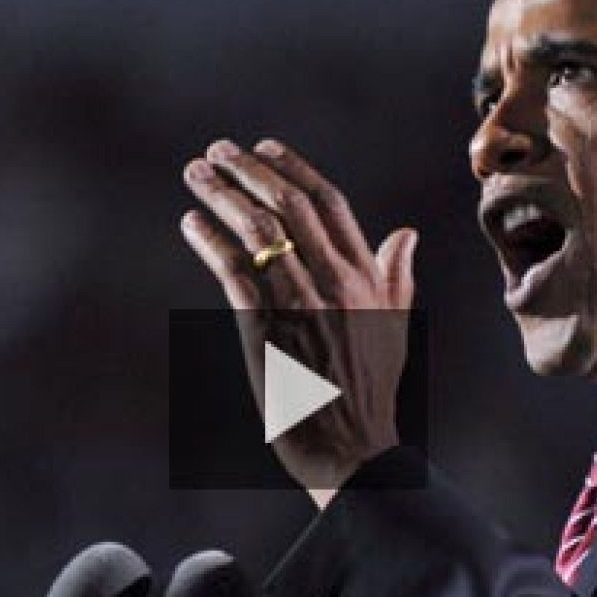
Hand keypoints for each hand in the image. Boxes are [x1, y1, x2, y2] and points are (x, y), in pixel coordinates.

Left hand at [180, 138, 417, 506]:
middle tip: (217, 151)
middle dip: (249, 170)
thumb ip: (395, 277)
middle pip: (289, 206)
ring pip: (259, 231)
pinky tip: (191, 224)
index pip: (329, 202)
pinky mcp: (267, 331)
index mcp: (364, 278)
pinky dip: (210, 242)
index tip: (265, 148)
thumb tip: (405, 234)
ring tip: (196, 175)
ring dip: (222, 195)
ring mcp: (301, 305)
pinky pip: (235, 272)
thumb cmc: (370, 392)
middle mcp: (334, 283)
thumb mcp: (393, 328)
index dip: (294, 168)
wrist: (354, 448)